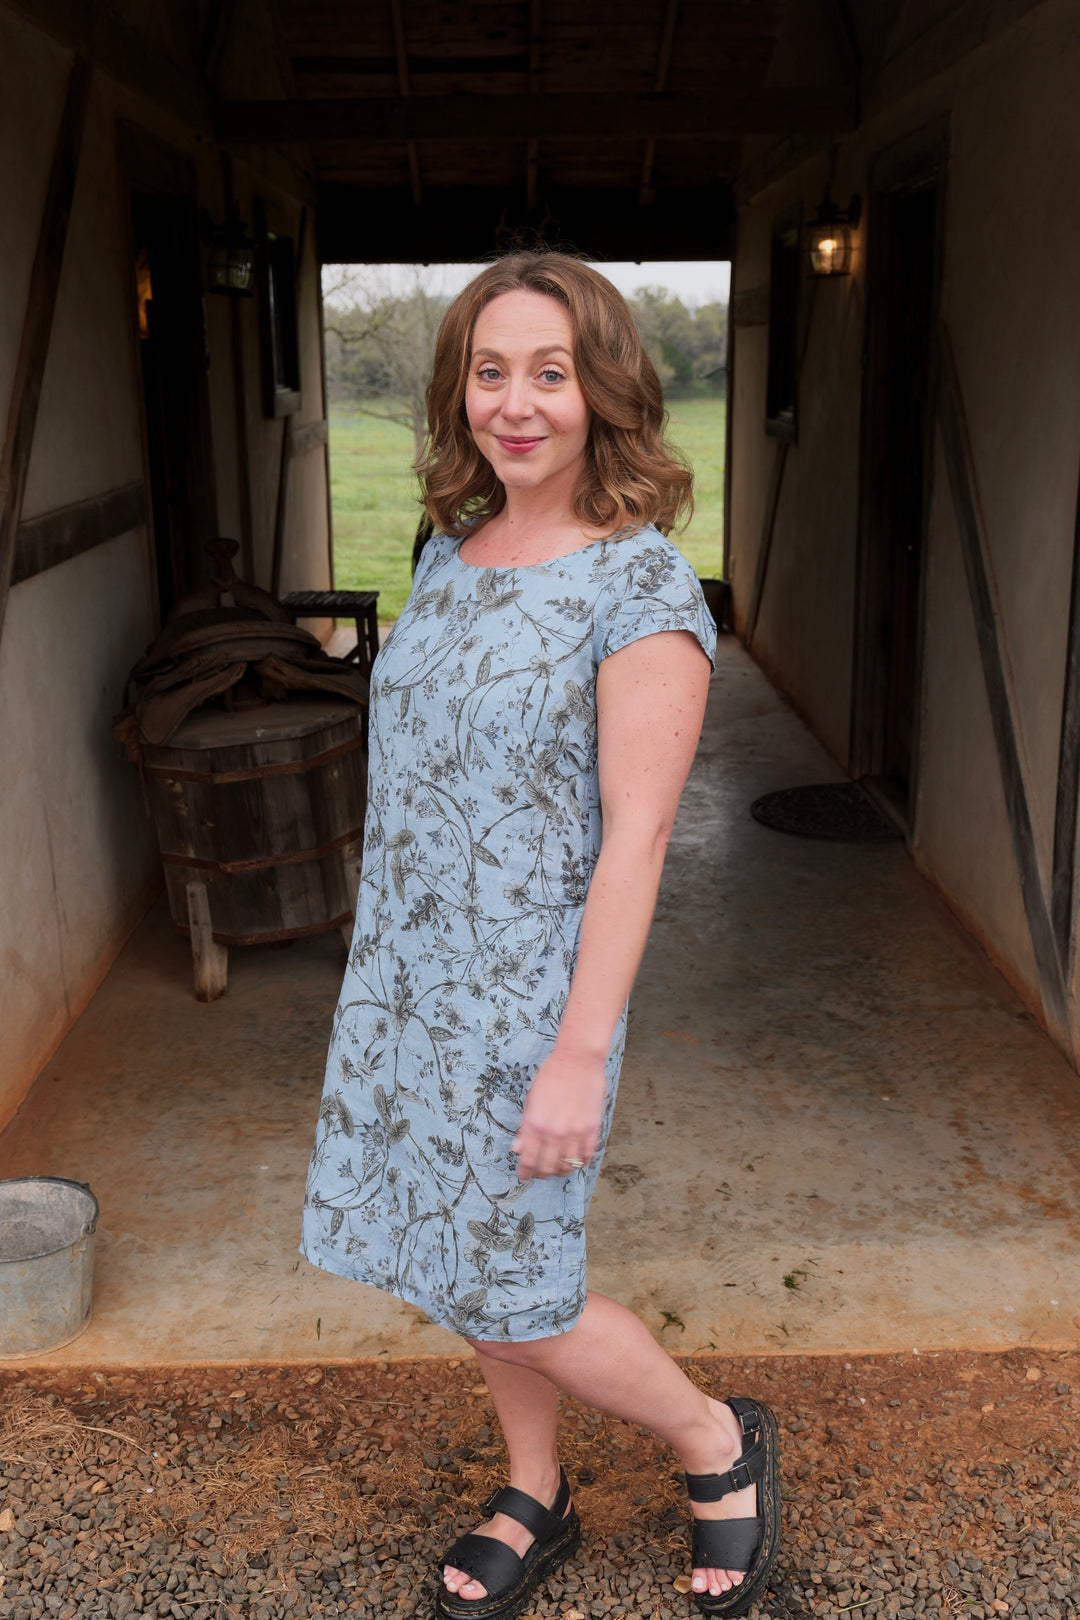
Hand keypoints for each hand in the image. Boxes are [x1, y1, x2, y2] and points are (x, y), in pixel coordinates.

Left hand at [511, 1047, 607, 1179]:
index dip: (526, 1172)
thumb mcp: (531, 1099)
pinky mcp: (592, 1128)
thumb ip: (525, 1127)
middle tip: (540, 1173)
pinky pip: (586, 1155)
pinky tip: (576, 1160)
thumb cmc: (552, 1074)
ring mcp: (575, 1132)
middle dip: (542, 1174)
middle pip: (547, 1167)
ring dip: (561, 1170)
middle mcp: (554, 1132)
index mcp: (535, 1124)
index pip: (528, 1159)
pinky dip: (580, 1162)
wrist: (578, 1059)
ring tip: (558, 1168)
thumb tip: (518, 1148)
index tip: (524, 1176)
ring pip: (567, 1165)